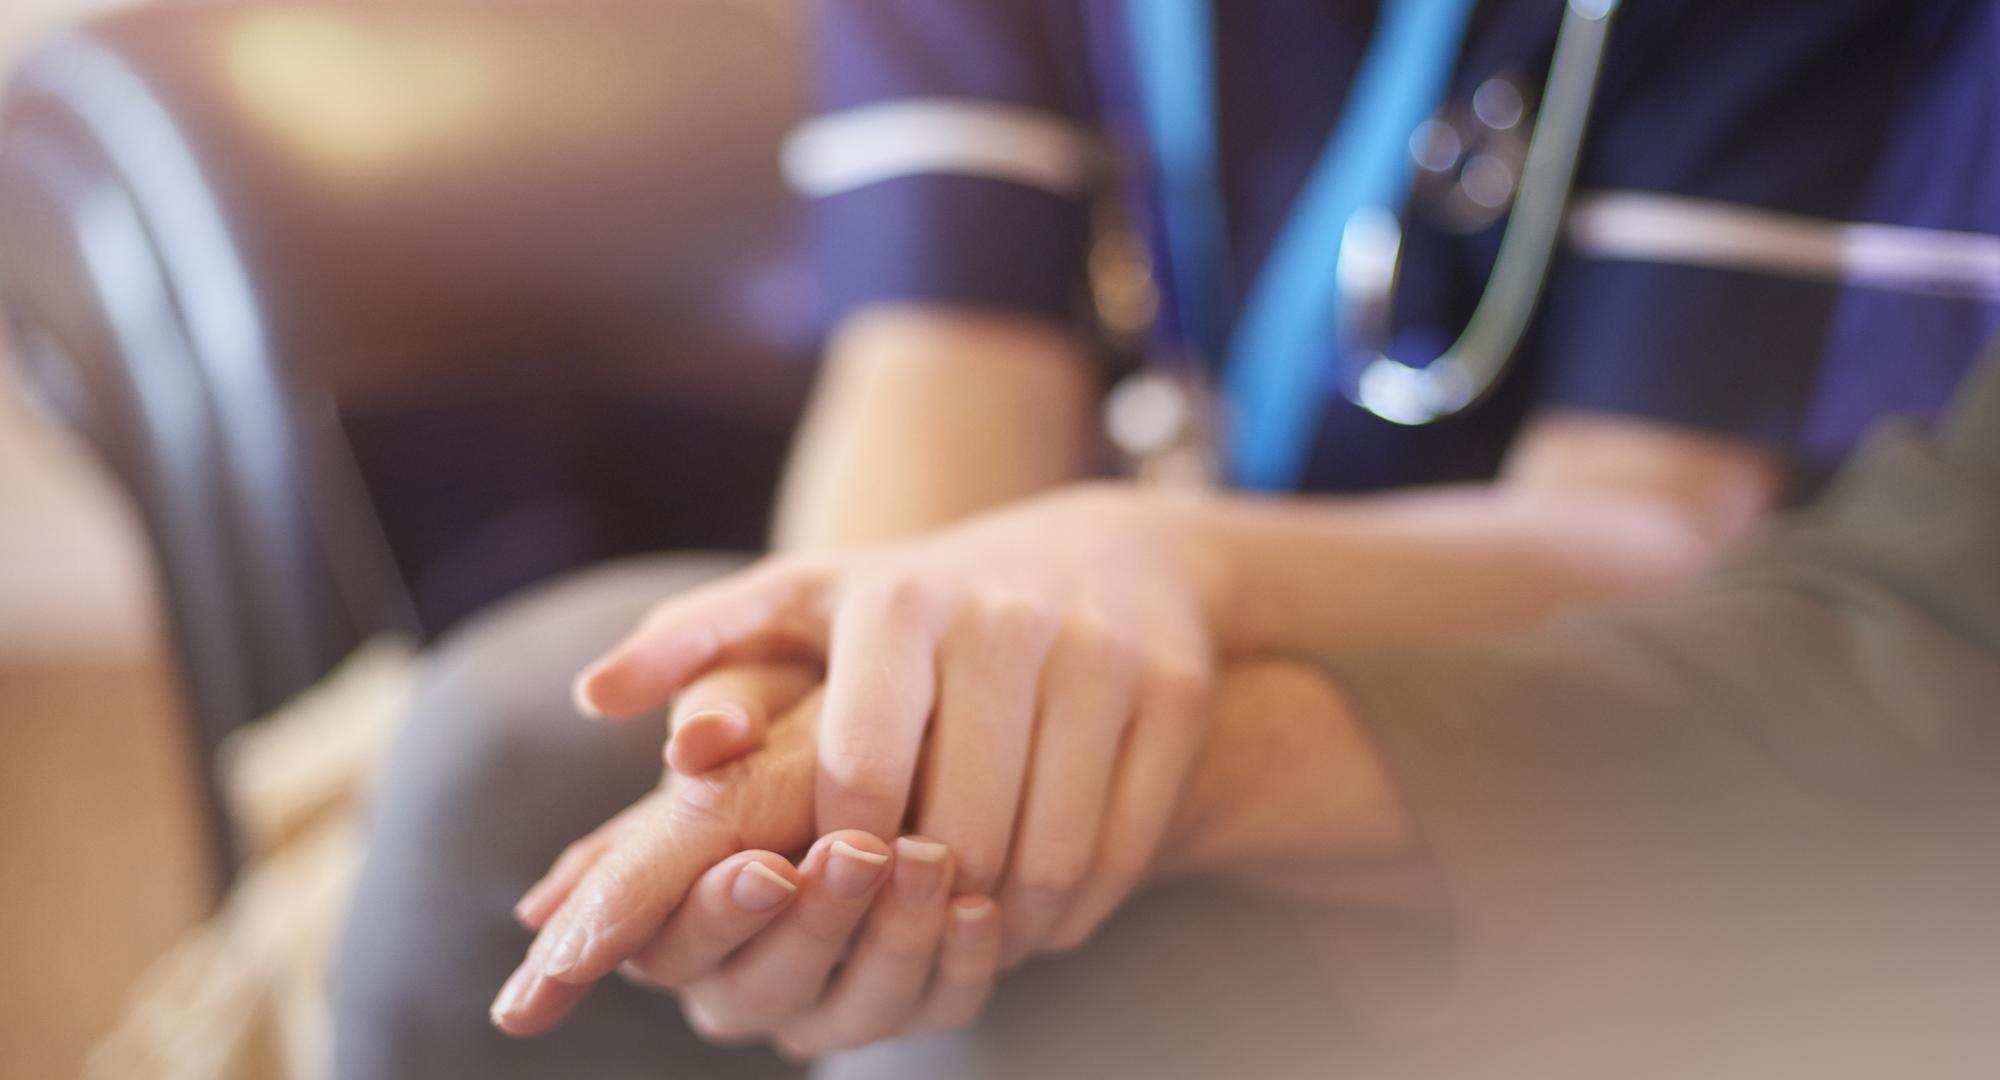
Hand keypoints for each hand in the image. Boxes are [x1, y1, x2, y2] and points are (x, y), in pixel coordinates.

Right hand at [492, 666, 1005, 1044]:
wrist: (910, 729)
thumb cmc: (816, 707)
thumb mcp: (766, 686)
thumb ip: (720, 705)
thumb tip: (707, 734)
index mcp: (667, 907)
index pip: (670, 944)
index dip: (720, 913)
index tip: (767, 868)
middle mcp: (733, 975)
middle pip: (760, 990)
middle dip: (814, 923)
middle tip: (858, 855)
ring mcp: (820, 1003)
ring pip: (852, 1010)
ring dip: (892, 939)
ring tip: (929, 860)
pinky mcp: (905, 1004)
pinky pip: (934, 1010)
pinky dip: (958, 964)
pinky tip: (978, 907)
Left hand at [575, 485, 1224, 959]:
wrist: (1110, 550)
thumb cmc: (925, 601)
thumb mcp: (810, 599)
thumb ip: (700, 645)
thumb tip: (596, 696)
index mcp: (898, 599)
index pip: (858, 773)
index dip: (840, 856)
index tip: (830, 882)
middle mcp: (1005, 616)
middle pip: (959, 829)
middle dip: (923, 904)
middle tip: (905, 931)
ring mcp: (1102, 653)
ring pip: (1049, 854)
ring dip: (1002, 925)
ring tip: (967, 935)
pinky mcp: (1174, 691)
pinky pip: (1125, 848)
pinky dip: (1079, 909)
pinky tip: (1041, 914)